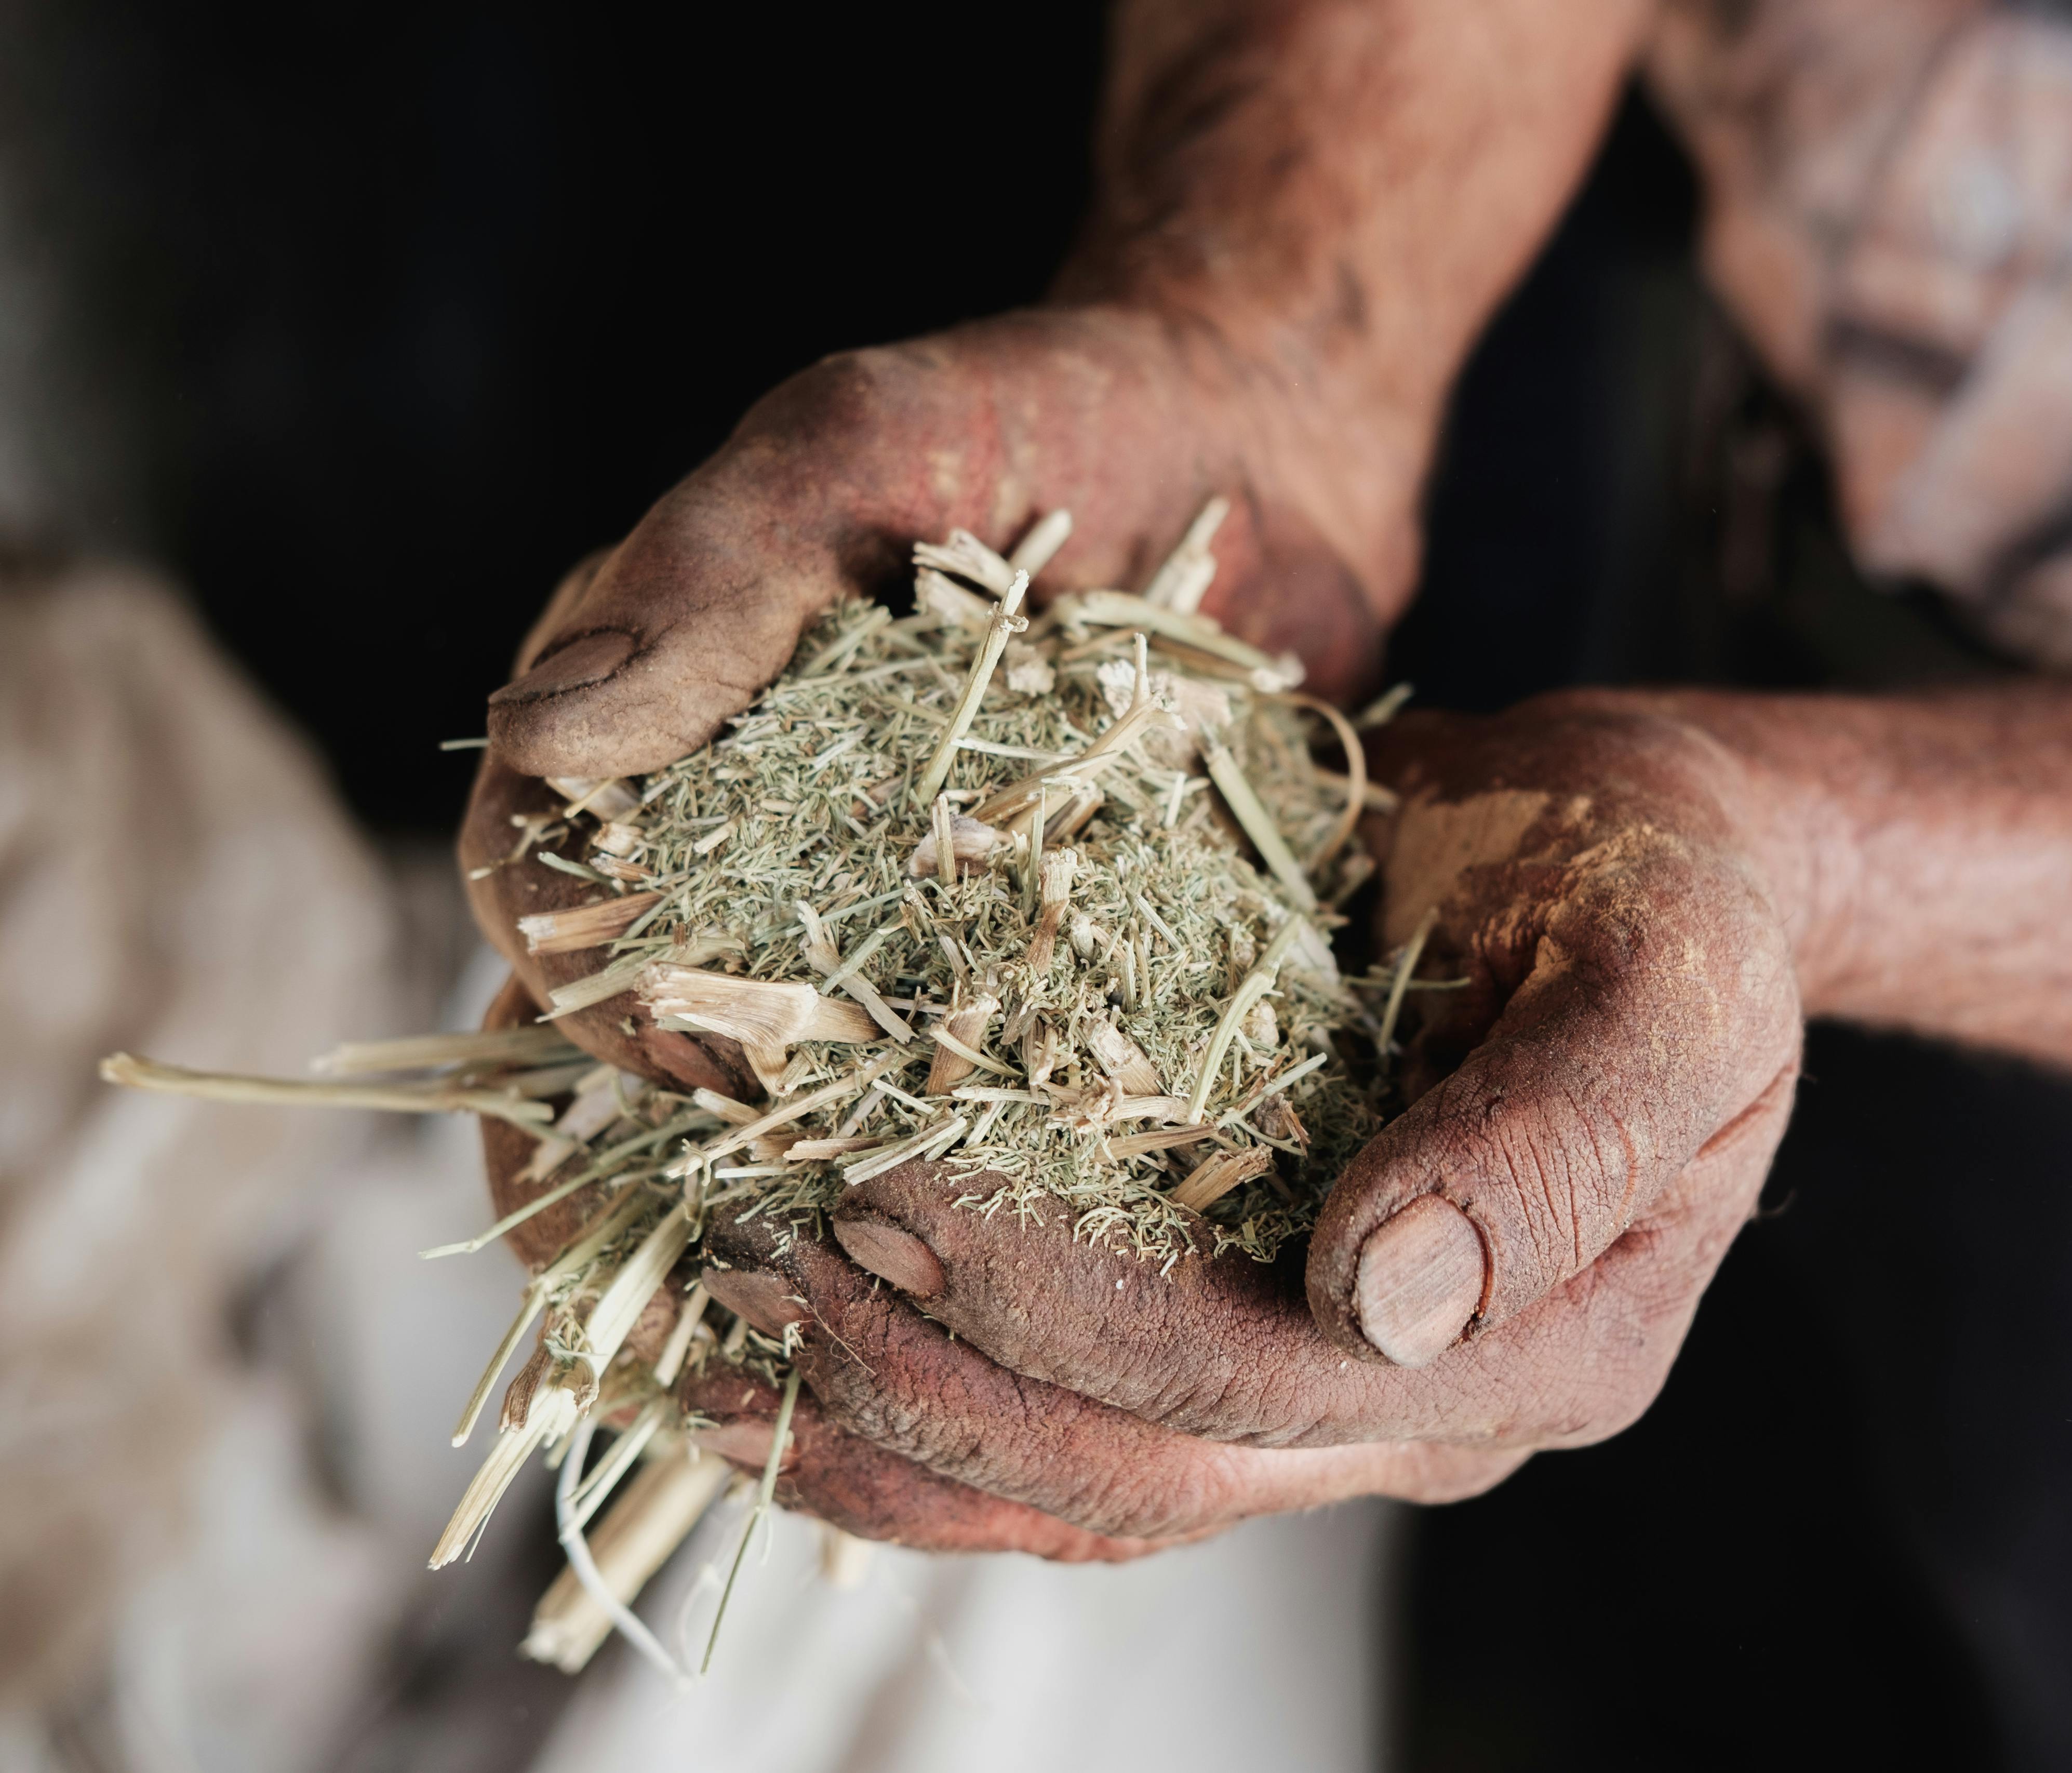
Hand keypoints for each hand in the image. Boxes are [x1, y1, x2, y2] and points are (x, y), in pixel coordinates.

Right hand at [459, 301, 1421, 1088]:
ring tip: (942, 1173)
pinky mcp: (1019, 921)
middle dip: (710, 1092)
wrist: (1253, 442)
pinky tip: (1067, 1137)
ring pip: (807, 1048)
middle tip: (827, 1151)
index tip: (695, 1055)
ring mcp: (881, 881)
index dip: (582, 980)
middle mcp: (744, 811)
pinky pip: (978, 1041)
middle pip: (653, 996)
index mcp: (652, 701)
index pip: (535, 865)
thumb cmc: (1039, 408)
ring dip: (851, 1123)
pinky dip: (1000, 1097)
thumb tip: (540, 727)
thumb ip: (708, 573)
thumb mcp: (855, 444)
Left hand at [707, 690, 1808, 1540]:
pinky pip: (1068, 1437)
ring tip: (711, 1349)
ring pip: (1085, 1490)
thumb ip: (1562, 1135)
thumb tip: (1377, 1297)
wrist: (1640, 861)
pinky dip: (919, 1422)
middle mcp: (1425, 1410)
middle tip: (753, 1261)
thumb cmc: (1659, 883)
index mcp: (1543, 1345)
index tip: (890, 1188)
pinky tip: (785, 1378)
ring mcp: (1331, 1402)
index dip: (1066, 1309)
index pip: (1264, 1380)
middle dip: (935, 1377)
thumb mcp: (1665, 968)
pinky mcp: (1245, 1342)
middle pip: (1147, 1466)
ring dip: (892, 1431)